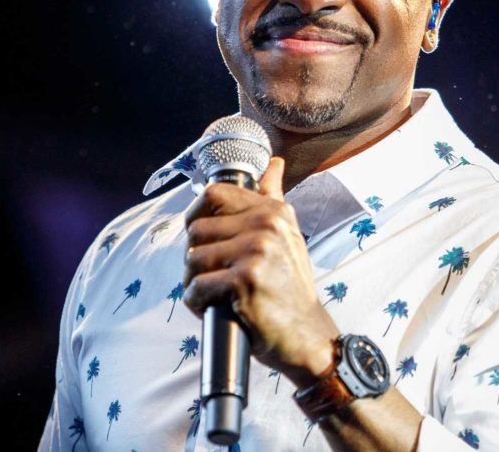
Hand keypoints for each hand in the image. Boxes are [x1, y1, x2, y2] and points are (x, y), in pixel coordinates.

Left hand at [181, 157, 339, 384]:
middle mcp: (267, 225)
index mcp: (274, 211)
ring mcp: (256, 251)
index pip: (214, 194)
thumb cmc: (290, 286)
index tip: (201, 236)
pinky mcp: (245, 280)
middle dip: (196, 257)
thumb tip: (273, 164)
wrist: (305, 333)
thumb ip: (274, 197)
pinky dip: (197, 302)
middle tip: (213, 277)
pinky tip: (214, 308)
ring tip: (213, 294)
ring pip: (193, 258)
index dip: (196, 214)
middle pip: (196, 229)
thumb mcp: (288, 235)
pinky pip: (197, 286)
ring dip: (194, 282)